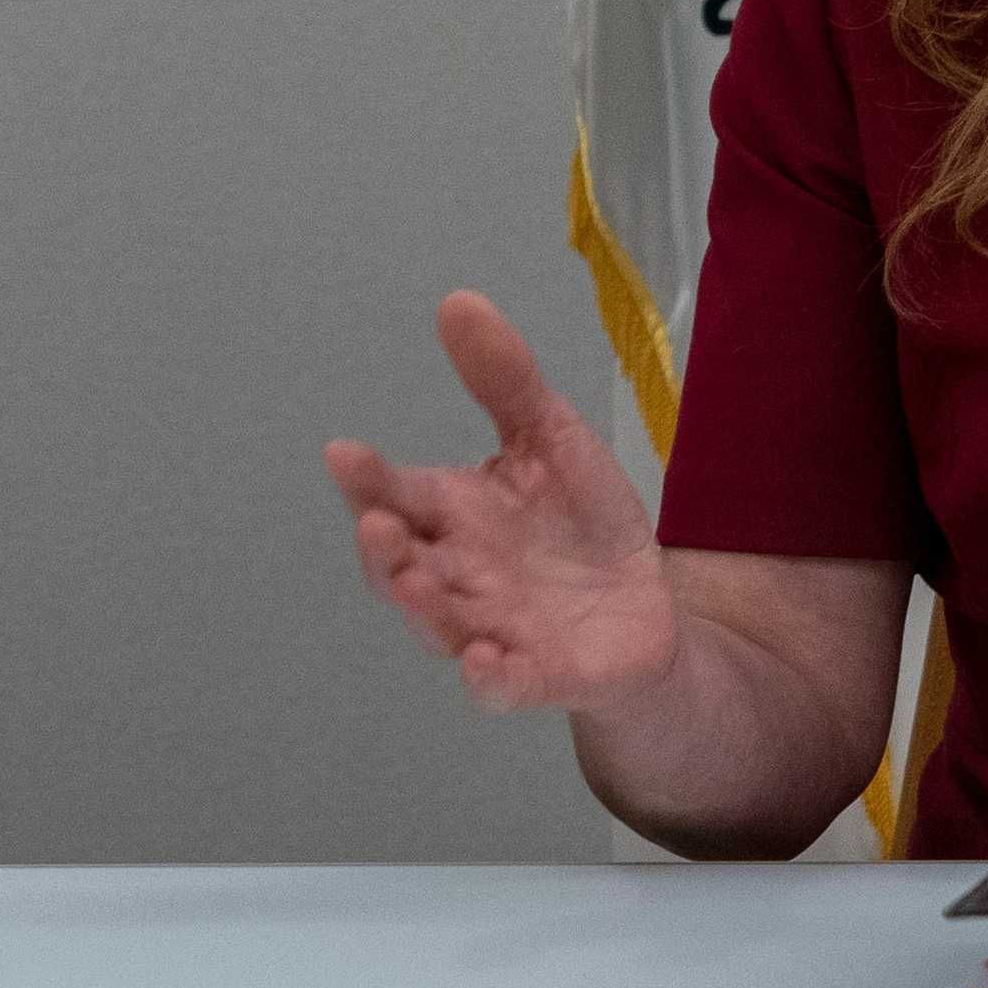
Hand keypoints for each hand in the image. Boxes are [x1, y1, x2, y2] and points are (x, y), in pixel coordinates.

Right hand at [324, 291, 679, 715]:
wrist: (643, 612)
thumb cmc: (581, 526)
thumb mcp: (551, 440)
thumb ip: (505, 381)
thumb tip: (458, 301)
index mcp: (452, 516)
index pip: (397, 495)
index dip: (367, 480)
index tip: (343, 454)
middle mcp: (458, 576)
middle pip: (400, 569)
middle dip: (383, 550)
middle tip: (377, 522)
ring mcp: (491, 631)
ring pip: (439, 627)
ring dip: (420, 609)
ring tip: (412, 580)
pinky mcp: (538, 677)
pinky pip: (504, 686)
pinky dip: (489, 679)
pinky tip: (484, 661)